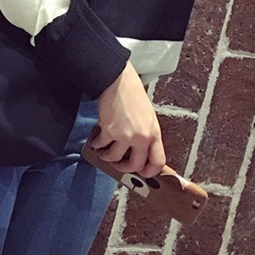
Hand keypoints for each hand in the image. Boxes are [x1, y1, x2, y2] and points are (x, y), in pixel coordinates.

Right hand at [90, 61, 165, 177]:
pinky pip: (102, 146)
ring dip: (107, 157)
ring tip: (103, 152)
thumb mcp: (147, 116)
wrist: (118, 80)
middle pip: (136, 165)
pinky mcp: (109, 131)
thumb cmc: (132, 94)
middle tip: (118, 164)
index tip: (142, 173)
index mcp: (154, 133)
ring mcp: (125, 135)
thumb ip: (145, 134)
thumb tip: (138, 150)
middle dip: (124, 168)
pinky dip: (97, 146)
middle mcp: (142, 137)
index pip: (158, 162)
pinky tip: (96, 141)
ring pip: (115, 159)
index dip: (150, 172)